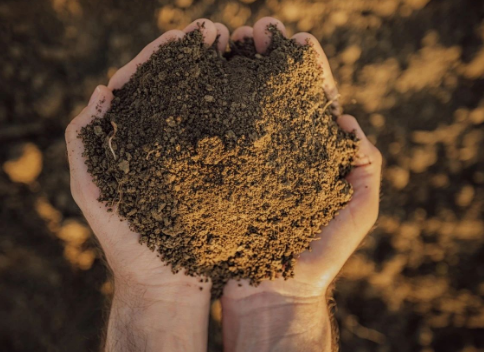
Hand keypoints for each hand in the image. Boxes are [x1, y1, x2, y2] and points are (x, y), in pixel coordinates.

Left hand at [65, 18, 229, 351]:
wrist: (164, 283)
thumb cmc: (124, 241)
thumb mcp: (91, 189)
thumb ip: (83, 142)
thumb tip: (102, 91)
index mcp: (133, 138)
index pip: (144, 84)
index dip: (161, 57)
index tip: (182, 35)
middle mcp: (164, 141)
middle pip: (178, 86)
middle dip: (195, 56)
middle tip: (217, 32)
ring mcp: (192, 155)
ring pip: (205, 104)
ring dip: (218, 73)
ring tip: (237, 47)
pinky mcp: (216, 173)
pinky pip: (225, 134)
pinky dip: (235, 108)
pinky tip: (248, 89)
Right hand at [221, 17, 382, 351]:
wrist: (272, 292)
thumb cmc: (317, 257)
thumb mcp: (357, 213)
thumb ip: (366, 170)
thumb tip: (349, 123)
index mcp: (310, 152)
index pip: (311, 99)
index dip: (306, 68)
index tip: (297, 39)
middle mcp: (275, 150)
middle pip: (271, 93)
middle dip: (265, 58)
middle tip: (255, 31)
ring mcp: (245, 161)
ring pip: (238, 105)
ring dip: (234, 71)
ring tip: (226, 42)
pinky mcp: (218, 175)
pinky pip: (211, 135)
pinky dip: (206, 105)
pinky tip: (200, 82)